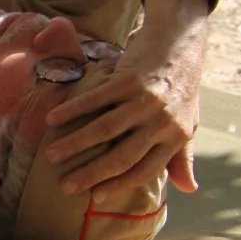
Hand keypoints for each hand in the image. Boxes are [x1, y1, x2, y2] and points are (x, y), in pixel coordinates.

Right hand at [43, 0, 210, 200]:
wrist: (181, 42)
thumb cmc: (182, 87)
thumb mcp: (188, 123)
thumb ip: (182, 156)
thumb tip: (188, 188)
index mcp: (175, 137)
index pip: (145, 169)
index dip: (119, 185)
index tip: (95, 197)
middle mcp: (160, 121)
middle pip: (122, 155)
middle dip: (91, 173)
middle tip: (66, 185)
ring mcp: (144, 100)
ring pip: (104, 129)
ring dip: (75, 144)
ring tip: (52, 156)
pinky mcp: (128, 79)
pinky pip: (95, 99)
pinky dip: (72, 110)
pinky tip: (53, 120)